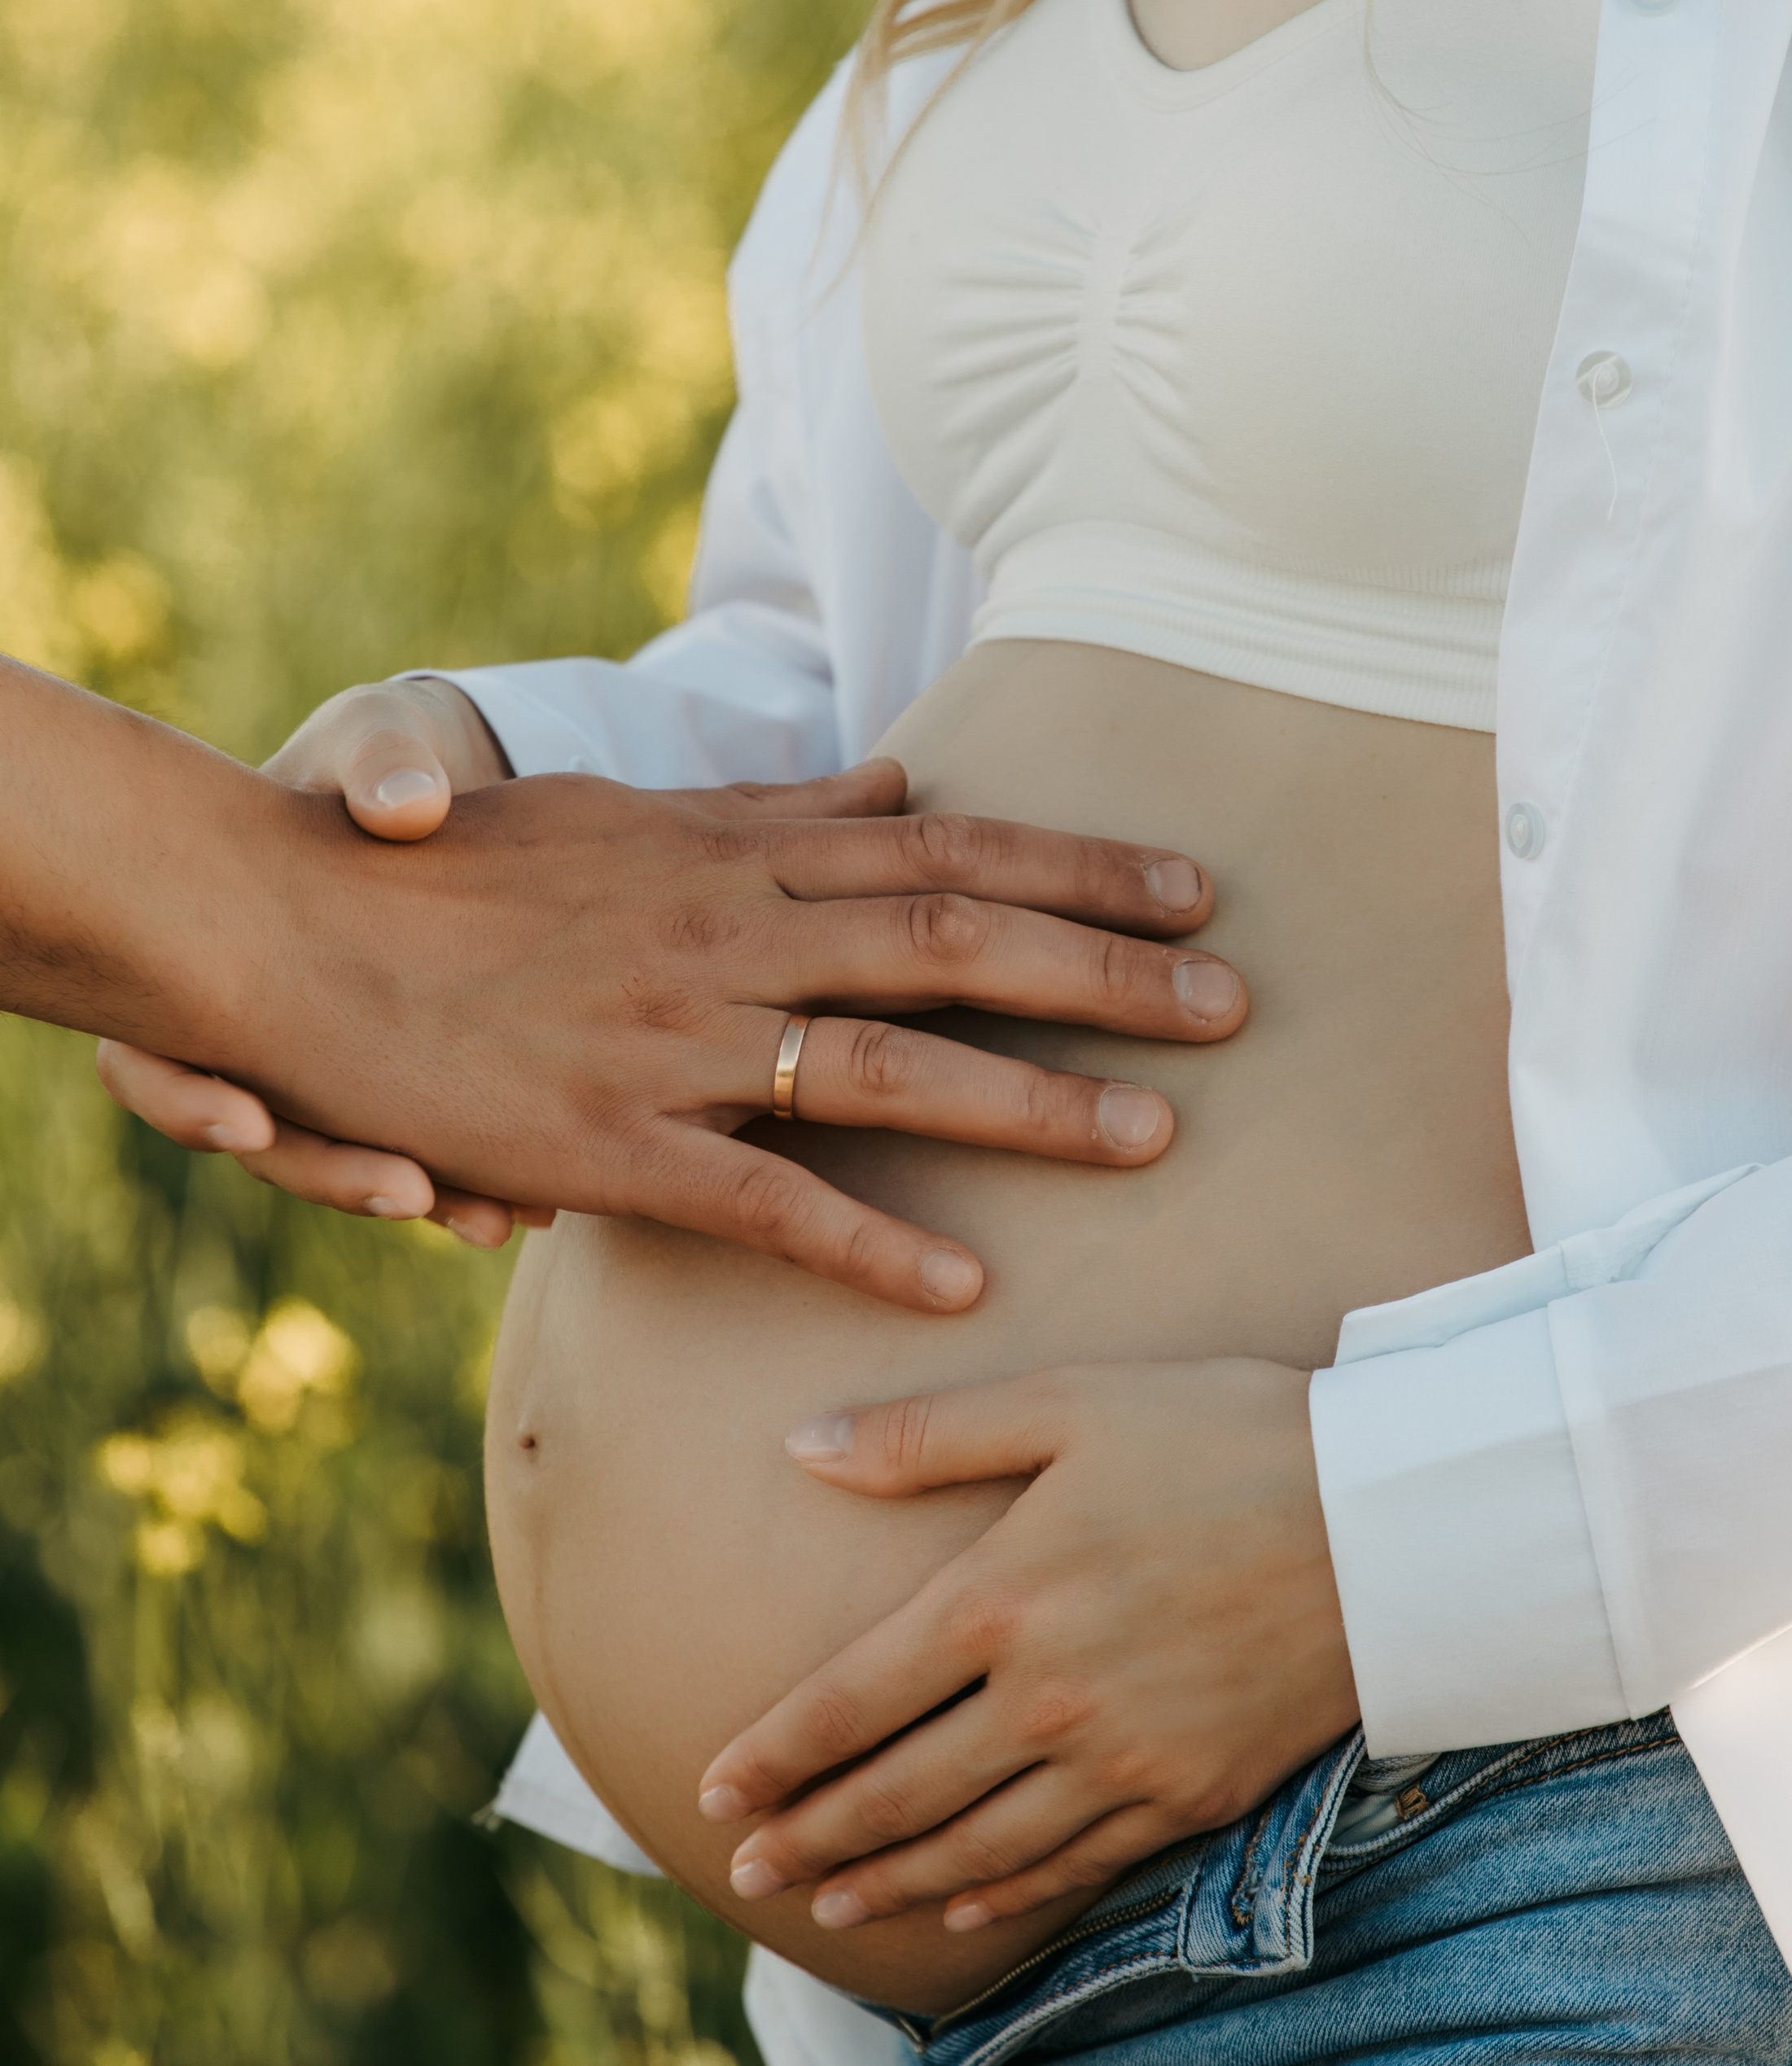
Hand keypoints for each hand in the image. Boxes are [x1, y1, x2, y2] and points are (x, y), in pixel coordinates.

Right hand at [96, 699, 1247, 1308]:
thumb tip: (901, 782)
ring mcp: (668, 1035)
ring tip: (1158, 1138)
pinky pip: (763, 1200)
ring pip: (887, 1061)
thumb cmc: (460, 873)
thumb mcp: (628, 820)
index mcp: (730, 849)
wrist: (278, 912)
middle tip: (1238, 1000)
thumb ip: (775, 814)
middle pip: (951, 937)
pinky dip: (868, 1241)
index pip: (941, 845)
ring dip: (1032, 1100)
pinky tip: (963, 1283)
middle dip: (1105, 970)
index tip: (1191, 887)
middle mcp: (721, 927)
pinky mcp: (602, 1140)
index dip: (1074, 867)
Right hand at [99, 679, 529, 1241]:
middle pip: (263, 1141)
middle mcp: (263, 1034)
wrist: (461, 799)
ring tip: (493, 1220)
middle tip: (405, 1189)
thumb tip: (406, 806)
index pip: (147, 1057)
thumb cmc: (388, 763)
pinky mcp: (428, 1085)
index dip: (184, 1099)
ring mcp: (344, 1070)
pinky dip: (488, 1178)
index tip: (247, 1122)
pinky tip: (548, 1203)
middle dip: (333, 1172)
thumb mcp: (378, 742)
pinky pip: (440, 1152)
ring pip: (355, 1160)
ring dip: (423, 1194)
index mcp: (204, 960)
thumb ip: (381, 759)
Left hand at [698, 1360, 1358, 1928]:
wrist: (1389, 1516)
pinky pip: (1074, 1865)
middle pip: (896, 1792)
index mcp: (1000, 1597)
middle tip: (745, 1869)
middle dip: (810, 1836)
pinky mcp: (1190, 1793)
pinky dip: (1003, 1895)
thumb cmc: (1225, 1432)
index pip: (849, 1701)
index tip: (711, 1790)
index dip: (772, 1755)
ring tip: (827, 1904)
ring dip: (889, 1882)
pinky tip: (965, 1908)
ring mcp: (1120, 1760)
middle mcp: (1045, 1698)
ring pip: (974, 1846)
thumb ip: (927, 1433)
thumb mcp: (1069, 1399)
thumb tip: (800, 1446)